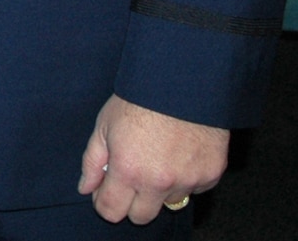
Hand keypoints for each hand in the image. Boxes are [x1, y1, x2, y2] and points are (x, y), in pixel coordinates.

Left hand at [77, 94, 228, 223]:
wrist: (183, 80)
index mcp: (128, 170)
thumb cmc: (140, 98)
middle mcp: (158, 182)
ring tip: (159, 158)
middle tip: (132, 178)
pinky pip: (195, 189)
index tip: (105, 193)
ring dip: (162, 189)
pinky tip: (181, 153)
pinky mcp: (211, 174)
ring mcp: (187, 180)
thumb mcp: (105, 124)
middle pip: (141, 217)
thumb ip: (93, 161)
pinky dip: (187, 178)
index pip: (112, 211)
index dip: (104, 204)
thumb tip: (85, 188)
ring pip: (169, 202)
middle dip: (132, 203)